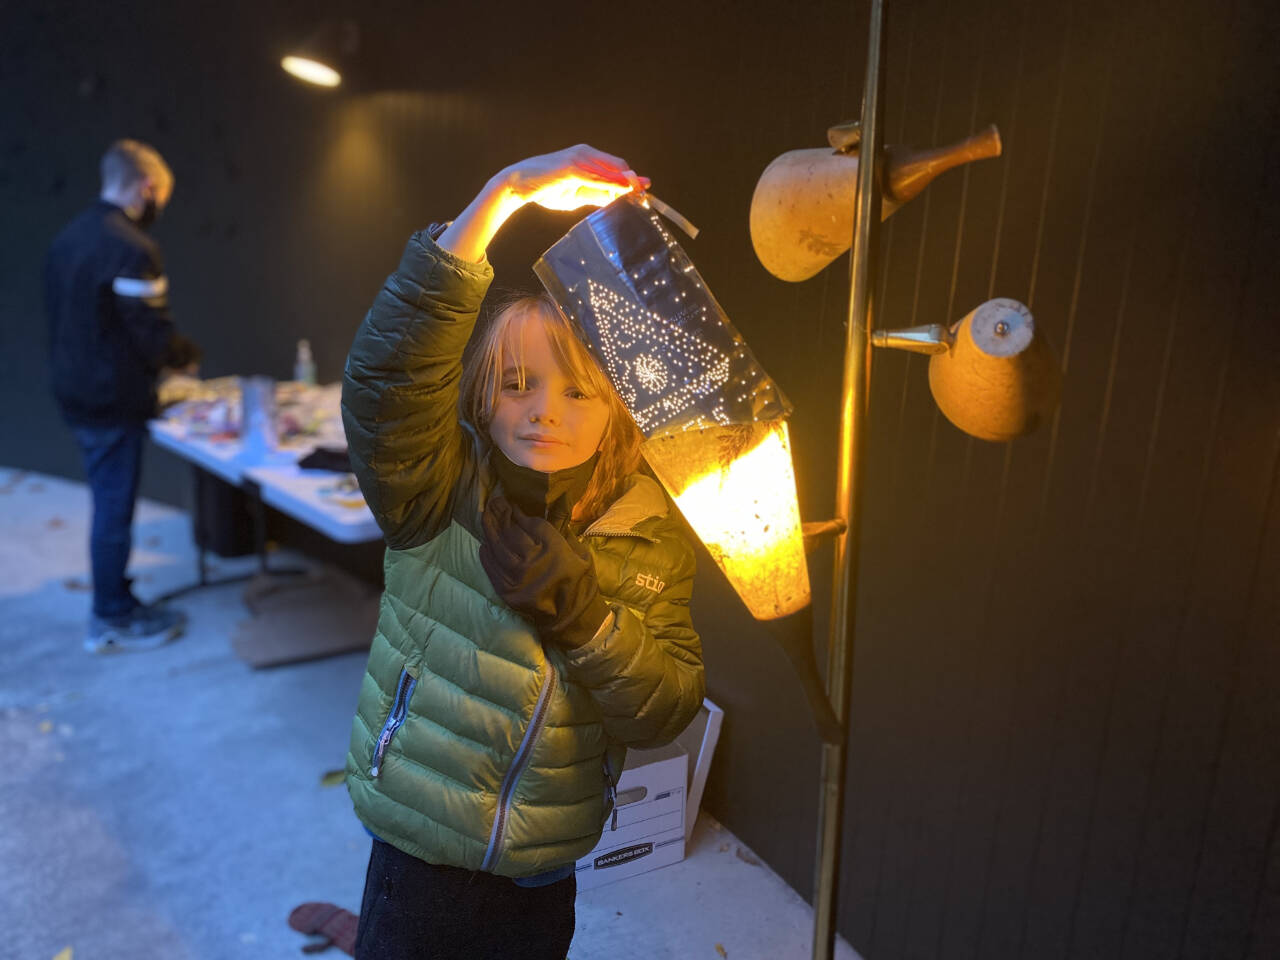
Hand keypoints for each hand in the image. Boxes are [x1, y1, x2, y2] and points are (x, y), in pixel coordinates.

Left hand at [478, 496, 610, 647]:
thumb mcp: (578, 550)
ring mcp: (519, 579)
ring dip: (490, 532)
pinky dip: (487, 556)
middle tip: (494, 503)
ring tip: (485, 517)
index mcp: (556, 551)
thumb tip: (542, 508)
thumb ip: (560, 529)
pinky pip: (492, 570)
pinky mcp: (508, 592)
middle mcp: (535, 563)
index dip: (520, 513)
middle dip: (502, 516)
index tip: (511, 504)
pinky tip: (484, 544)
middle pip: (512, 534)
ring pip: (499, 549)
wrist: (573, 615)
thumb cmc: (579, 580)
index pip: (532, 525)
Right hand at [499, 144, 649, 212]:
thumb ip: (596, 195)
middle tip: (644, 194)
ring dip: (625, 183)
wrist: (519, 185)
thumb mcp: (577, 195)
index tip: (645, 189)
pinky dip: (611, 184)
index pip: (616, 166)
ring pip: (610, 170)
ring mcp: (578, 158)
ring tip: (639, 194)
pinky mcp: (570, 167)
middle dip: (632, 181)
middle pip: (618, 166)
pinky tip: (622, 191)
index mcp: (587, 157)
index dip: (631, 178)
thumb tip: (615, 200)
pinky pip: (596, 177)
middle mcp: (585, 153)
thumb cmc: (547, 189)